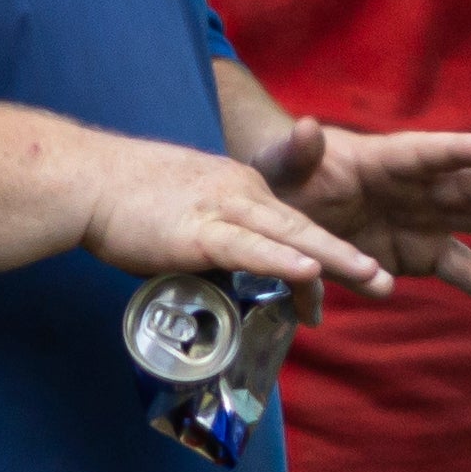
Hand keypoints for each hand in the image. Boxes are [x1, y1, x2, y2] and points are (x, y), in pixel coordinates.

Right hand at [80, 129, 398, 297]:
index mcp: (241, 189)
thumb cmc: (127, 200)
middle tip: (384, 283)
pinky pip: (249, 247)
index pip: (290, 230)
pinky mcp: (198, 230)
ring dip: (334, 260)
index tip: (333, 292)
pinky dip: (281, 261)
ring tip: (372, 277)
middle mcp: (243, 194)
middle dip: (348, 260)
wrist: (86, 179)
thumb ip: (209, 244)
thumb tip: (218, 283)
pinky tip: (309, 272)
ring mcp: (223, 209)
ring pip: (291, 237)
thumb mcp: (185, 216)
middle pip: (305, 231)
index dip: (318, 262)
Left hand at [248, 116, 470, 311]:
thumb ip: (296, 152)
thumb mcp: (282, 165)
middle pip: (463, 183)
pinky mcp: (421, 253)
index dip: (455, 152)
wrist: (290, 208)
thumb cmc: (287, 177)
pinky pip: (460, 269)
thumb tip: (304, 129)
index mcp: (384, 159)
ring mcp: (423, 220)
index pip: (424, 153)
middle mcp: (416, 187)